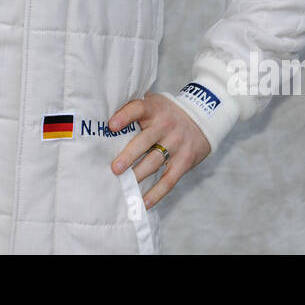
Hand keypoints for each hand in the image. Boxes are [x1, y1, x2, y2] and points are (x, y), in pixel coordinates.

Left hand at [108, 92, 211, 209]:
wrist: (202, 118)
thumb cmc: (166, 112)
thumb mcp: (153, 103)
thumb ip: (132, 107)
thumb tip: (101, 116)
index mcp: (153, 109)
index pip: (137, 109)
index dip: (125, 116)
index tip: (111, 126)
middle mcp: (165, 125)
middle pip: (144, 140)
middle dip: (129, 155)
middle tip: (115, 168)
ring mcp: (176, 143)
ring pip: (155, 161)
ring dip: (139, 174)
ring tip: (125, 184)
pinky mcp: (185, 161)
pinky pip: (169, 179)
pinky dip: (156, 192)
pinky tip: (144, 202)